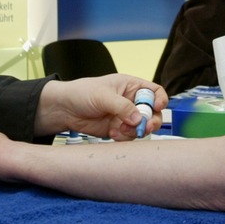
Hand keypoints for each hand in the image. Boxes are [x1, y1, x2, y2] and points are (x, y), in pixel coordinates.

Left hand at [36, 75, 166, 139]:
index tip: (158, 107)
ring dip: (135, 131)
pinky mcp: (118, 129)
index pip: (154, 92)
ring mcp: (125, 116)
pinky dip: (124, 137)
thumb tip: (138, 118)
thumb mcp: (103, 95)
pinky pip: (129, 136)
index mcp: (130, 86)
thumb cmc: (81, 93)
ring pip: (142, 127)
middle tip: (145, 127)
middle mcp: (130, 101)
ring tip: (120, 129)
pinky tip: (112, 134)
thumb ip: (122, 106)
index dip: (159, 99)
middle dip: (151, 121)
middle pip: (152, 113)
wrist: (64, 110)